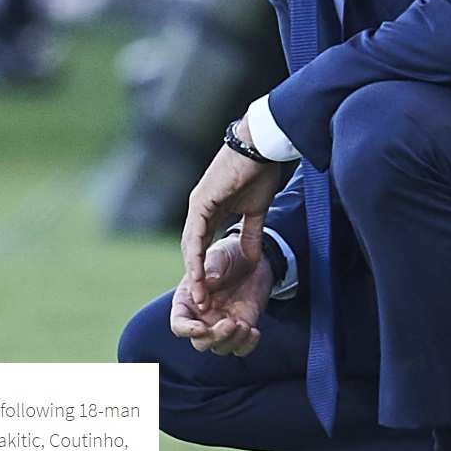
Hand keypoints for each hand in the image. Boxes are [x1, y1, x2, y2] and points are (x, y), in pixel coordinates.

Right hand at [170, 235, 274, 355]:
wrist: (256, 261)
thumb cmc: (230, 255)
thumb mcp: (221, 254)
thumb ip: (213, 266)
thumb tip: (209, 281)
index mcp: (189, 301)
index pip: (179, 324)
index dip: (187, 330)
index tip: (202, 327)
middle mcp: (202, 317)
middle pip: (200, 342)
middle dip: (214, 338)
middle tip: (230, 323)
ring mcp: (222, 325)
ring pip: (220, 348)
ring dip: (232, 341)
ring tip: (245, 325)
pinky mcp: (241, 329)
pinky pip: (241, 348)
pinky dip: (247, 345)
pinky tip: (255, 331)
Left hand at [180, 120, 285, 286]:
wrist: (259, 148)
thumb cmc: (259, 172)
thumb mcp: (256, 211)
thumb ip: (252, 234)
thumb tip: (252, 257)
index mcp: (211, 212)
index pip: (203, 247)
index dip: (207, 270)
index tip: (213, 293)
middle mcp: (200, 211)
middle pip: (193, 250)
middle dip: (197, 277)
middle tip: (202, 303)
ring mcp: (198, 206)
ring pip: (191, 246)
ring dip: (194, 272)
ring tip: (198, 296)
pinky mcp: (201, 202)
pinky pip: (195, 235)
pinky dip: (196, 256)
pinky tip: (198, 274)